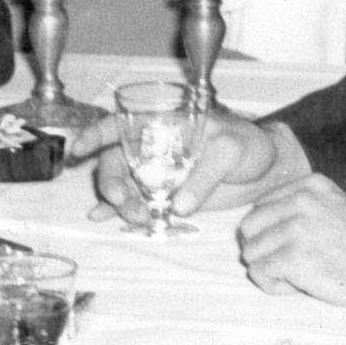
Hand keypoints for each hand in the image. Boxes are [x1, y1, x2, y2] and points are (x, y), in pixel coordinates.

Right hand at [73, 114, 308, 227]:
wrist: (267, 171)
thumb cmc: (249, 146)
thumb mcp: (231, 150)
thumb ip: (206, 174)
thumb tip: (180, 204)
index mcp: (164, 125)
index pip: (122, 124)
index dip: (96, 135)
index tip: (78, 150)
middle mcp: (153, 148)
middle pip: (116, 161)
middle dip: (112, 183)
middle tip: (126, 204)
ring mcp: (157, 173)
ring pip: (124, 185)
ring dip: (121, 203)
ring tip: (138, 219)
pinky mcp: (165, 195)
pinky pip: (137, 202)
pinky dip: (119, 212)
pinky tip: (105, 221)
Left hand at [235, 169, 345, 323]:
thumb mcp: (334, 208)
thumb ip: (299, 206)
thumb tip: (254, 221)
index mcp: (309, 185)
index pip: (261, 206)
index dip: (272, 232)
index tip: (297, 246)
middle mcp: (300, 201)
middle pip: (249, 227)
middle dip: (265, 249)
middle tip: (291, 264)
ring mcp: (295, 228)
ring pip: (251, 252)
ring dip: (270, 269)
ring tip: (298, 275)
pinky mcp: (291, 257)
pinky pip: (258, 273)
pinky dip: (273, 285)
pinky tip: (297, 286)